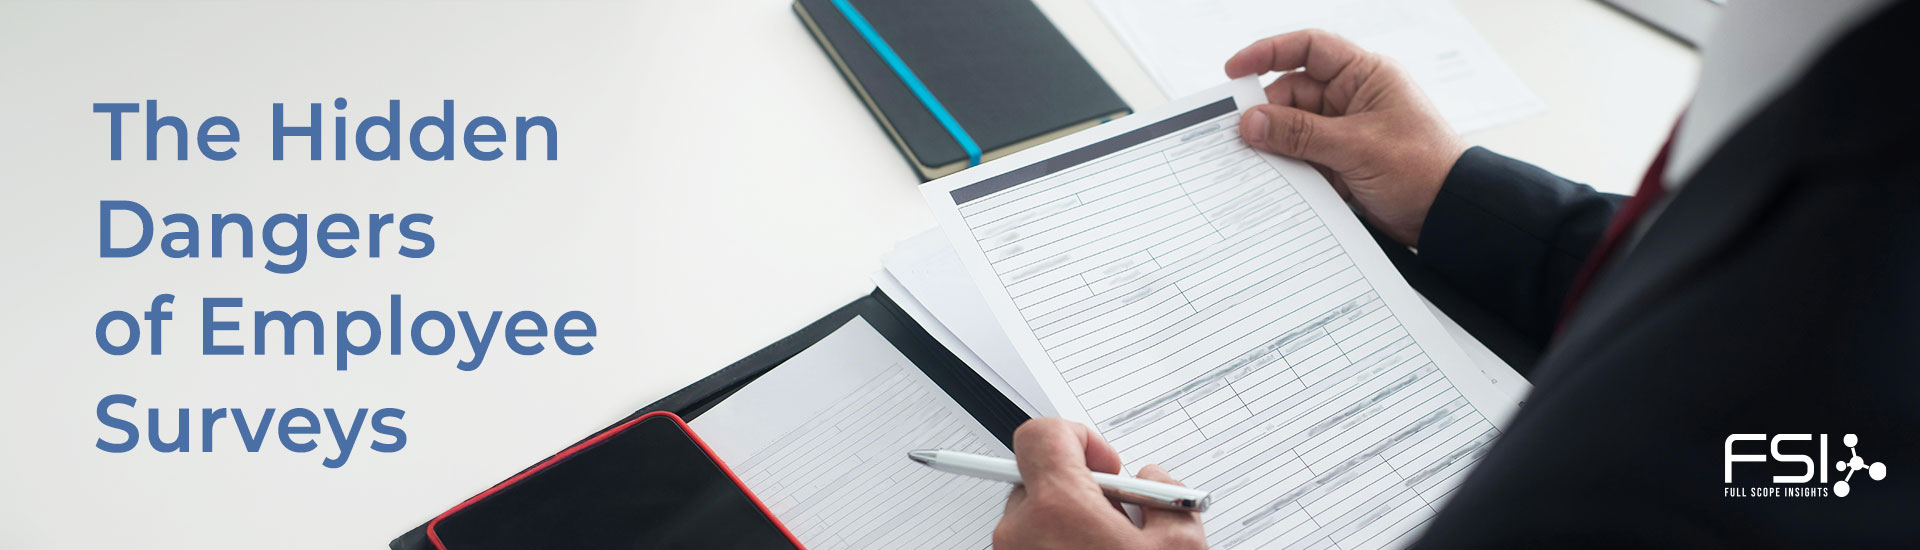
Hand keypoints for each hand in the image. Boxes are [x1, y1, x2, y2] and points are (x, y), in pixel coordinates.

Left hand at [992, 418, 1205, 549]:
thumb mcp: (1181, 546)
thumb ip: (1168, 496)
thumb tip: (1154, 482)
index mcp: (1058, 508)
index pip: (1042, 434)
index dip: (1079, 439)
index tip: (1104, 466)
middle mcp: (1021, 531)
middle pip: (1040, 477)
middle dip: (1080, 489)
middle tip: (1117, 518)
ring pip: (1034, 515)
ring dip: (1068, 521)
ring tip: (1107, 546)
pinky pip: (1029, 542)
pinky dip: (1057, 544)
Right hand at [1226, 30, 1467, 246]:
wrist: (1448, 215)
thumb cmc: (1422, 169)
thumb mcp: (1357, 147)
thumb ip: (1300, 134)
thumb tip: (1251, 122)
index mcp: (1365, 76)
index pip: (1310, 48)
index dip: (1269, 53)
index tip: (1234, 70)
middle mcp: (1352, 98)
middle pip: (1292, 93)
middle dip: (1266, 113)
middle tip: (1239, 135)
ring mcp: (1344, 131)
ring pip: (1292, 128)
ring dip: (1274, 144)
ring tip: (1250, 161)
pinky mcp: (1339, 162)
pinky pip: (1301, 157)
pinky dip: (1285, 166)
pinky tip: (1270, 179)